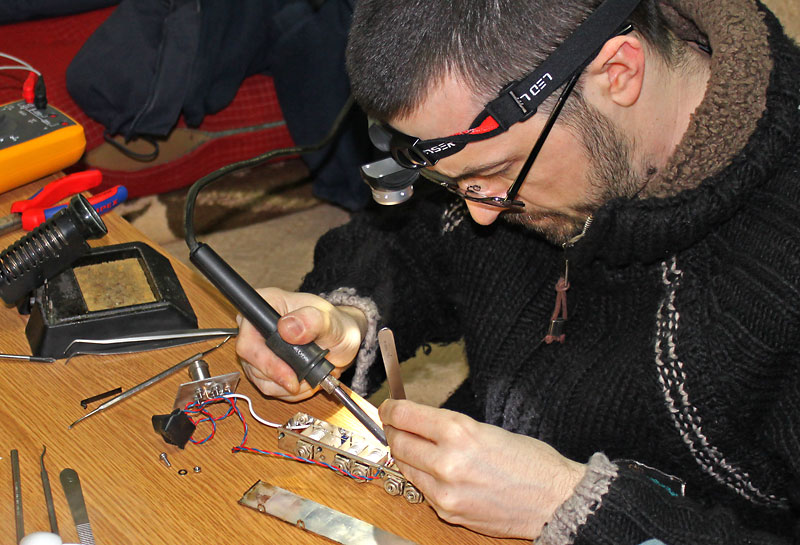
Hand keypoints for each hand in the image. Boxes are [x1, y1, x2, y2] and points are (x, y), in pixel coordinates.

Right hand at [235, 287, 366, 401]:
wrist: (341, 340)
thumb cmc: (335, 324)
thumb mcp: (330, 320)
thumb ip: (311, 321)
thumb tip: (287, 328)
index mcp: (266, 303)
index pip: (248, 337)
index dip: (265, 360)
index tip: (290, 375)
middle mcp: (255, 326)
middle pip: (251, 362)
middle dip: (282, 377)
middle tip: (307, 380)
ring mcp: (257, 348)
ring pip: (260, 379)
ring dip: (288, 386)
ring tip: (311, 377)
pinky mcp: (263, 366)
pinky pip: (269, 388)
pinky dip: (289, 391)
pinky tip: (305, 382)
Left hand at [380, 400, 585, 538]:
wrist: (554, 501)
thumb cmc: (530, 462)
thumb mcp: (486, 429)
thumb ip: (450, 428)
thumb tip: (420, 423)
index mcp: (458, 432)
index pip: (405, 416)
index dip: (391, 409)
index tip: (388, 407)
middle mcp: (446, 461)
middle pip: (398, 442)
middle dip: (393, 431)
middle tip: (394, 425)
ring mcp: (445, 491)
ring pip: (405, 467)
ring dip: (405, 455)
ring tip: (414, 447)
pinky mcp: (448, 512)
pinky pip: (422, 490)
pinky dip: (422, 477)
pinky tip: (433, 470)